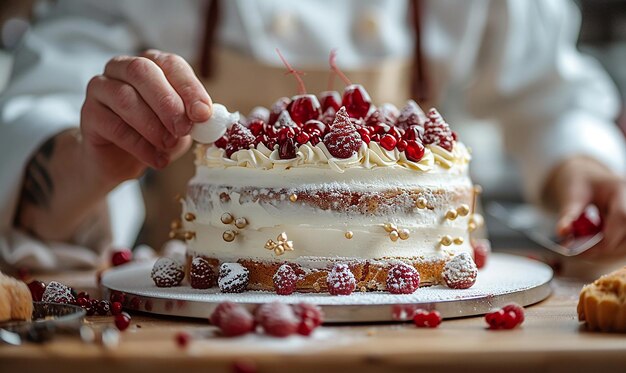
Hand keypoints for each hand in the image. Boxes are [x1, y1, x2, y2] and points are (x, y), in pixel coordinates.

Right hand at [80, 50, 211, 183]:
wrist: (119, 160)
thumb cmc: (155, 135)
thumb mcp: (181, 126)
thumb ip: (192, 119)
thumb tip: (205, 118)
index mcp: (151, 64)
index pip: (170, 64)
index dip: (188, 88)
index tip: (203, 113)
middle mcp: (122, 68)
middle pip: (142, 72)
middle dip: (167, 102)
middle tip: (183, 129)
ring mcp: (101, 88)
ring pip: (124, 98)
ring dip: (152, 125)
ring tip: (169, 146)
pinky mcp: (89, 114)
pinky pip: (113, 126)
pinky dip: (139, 145)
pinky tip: (156, 159)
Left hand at [545, 156, 625, 258]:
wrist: (586, 177)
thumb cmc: (579, 182)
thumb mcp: (571, 195)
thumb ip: (568, 214)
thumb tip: (562, 232)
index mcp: (620, 189)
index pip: (622, 217)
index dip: (606, 238)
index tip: (583, 251)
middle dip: (606, 248)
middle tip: (582, 253)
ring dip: (608, 251)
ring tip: (587, 249)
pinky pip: (623, 245)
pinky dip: (609, 249)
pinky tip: (594, 246)